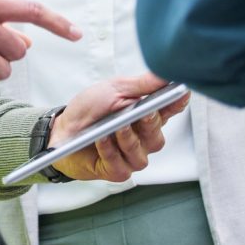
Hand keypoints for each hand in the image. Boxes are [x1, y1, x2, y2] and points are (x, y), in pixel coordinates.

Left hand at [48, 73, 188, 181]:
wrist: (62, 129)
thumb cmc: (89, 109)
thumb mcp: (114, 89)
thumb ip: (142, 85)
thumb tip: (166, 73)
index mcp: (146, 115)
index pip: (169, 111)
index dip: (177, 103)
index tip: (181, 93)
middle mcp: (143, 139)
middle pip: (157, 136)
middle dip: (150, 124)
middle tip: (144, 113)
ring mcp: (131, 156)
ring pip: (140, 154)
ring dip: (128, 139)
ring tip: (118, 127)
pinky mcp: (116, 171)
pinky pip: (120, 165)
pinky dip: (110, 151)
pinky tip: (102, 140)